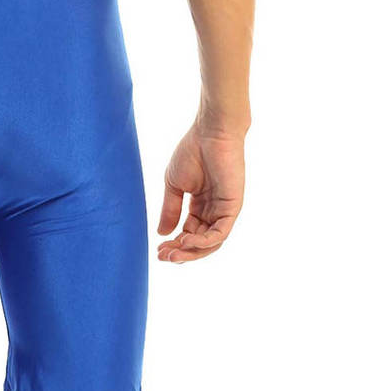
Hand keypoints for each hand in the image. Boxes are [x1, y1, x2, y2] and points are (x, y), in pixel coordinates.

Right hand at [157, 121, 244, 262]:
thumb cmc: (192, 152)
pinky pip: (220, 233)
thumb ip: (170, 210)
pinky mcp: (232, 208)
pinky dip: (204, 241)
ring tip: (172, 254)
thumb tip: (162, 233)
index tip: (158, 250)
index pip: (188, 233)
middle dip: (181, 253)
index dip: (174, 244)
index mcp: (200, 205)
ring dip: (191, 252)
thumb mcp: (174, 185)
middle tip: (162, 257)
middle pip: (199, 242)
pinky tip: (185, 240)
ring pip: (210, 243)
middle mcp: (214, 211)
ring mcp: (224, 210)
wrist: (209, 133)